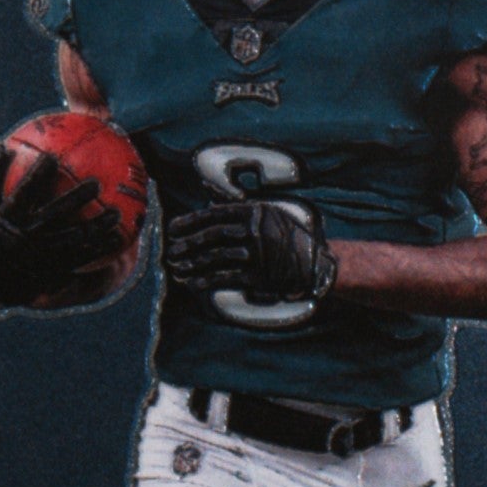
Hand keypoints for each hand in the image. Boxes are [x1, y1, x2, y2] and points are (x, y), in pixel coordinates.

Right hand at [0, 144, 122, 312]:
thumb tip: (1, 144)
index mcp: (8, 220)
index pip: (24, 193)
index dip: (37, 175)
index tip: (52, 157)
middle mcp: (26, 238)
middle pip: (56, 215)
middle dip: (76, 199)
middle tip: (95, 184)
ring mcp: (42, 256)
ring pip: (74, 239)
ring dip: (97, 227)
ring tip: (116, 213)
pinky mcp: (54, 270)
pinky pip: (81, 259)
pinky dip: (101, 248)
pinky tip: (119, 238)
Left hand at [164, 200, 336, 305]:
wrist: (316, 265)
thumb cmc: (289, 238)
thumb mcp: (270, 214)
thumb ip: (242, 209)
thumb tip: (210, 203)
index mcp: (256, 212)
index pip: (215, 214)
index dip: (190, 221)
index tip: (172, 228)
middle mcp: (257, 231)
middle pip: (213, 236)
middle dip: (187, 244)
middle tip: (170, 251)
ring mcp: (259, 254)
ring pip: (216, 258)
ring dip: (192, 264)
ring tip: (177, 268)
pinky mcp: (260, 276)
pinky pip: (226, 277)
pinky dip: (206, 280)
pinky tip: (193, 283)